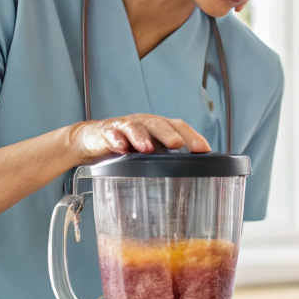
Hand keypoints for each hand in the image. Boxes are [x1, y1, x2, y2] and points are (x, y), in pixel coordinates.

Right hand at [68, 114, 209, 161]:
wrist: (93, 139)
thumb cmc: (128, 146)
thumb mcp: (151, 151)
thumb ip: (169, 158)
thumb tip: (195, 175)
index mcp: (158, 128)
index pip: (179, 126)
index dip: (192, 136)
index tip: (204, 150)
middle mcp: (144, 124)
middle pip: (158, 125)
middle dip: (169, 134)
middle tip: (178, 144)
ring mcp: (125, 127)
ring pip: (135, 128)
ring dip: (142, 137)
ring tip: (147, 148)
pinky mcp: (106, 133)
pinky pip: (111, 136)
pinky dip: (116, 141)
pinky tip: (120, 149)